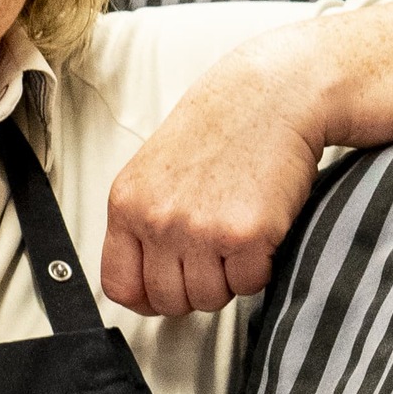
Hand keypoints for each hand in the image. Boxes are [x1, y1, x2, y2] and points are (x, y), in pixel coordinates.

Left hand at [101, 26, 331, 316]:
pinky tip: (261, 227)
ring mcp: (202, 230)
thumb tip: (143, 286)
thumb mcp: (157, 171)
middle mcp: (159, 220)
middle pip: (168, 299)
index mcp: (128, 203)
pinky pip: (250, 284)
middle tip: (214, 252)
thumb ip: (144, 223)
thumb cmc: (221, 128)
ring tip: (237, 233)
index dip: (147, 296)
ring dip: (229, 277)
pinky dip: (261, 266)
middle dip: (195, 286)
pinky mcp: (247, 235)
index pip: (119, 284)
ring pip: (210, 298)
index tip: (165, 291)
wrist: (273, 94)